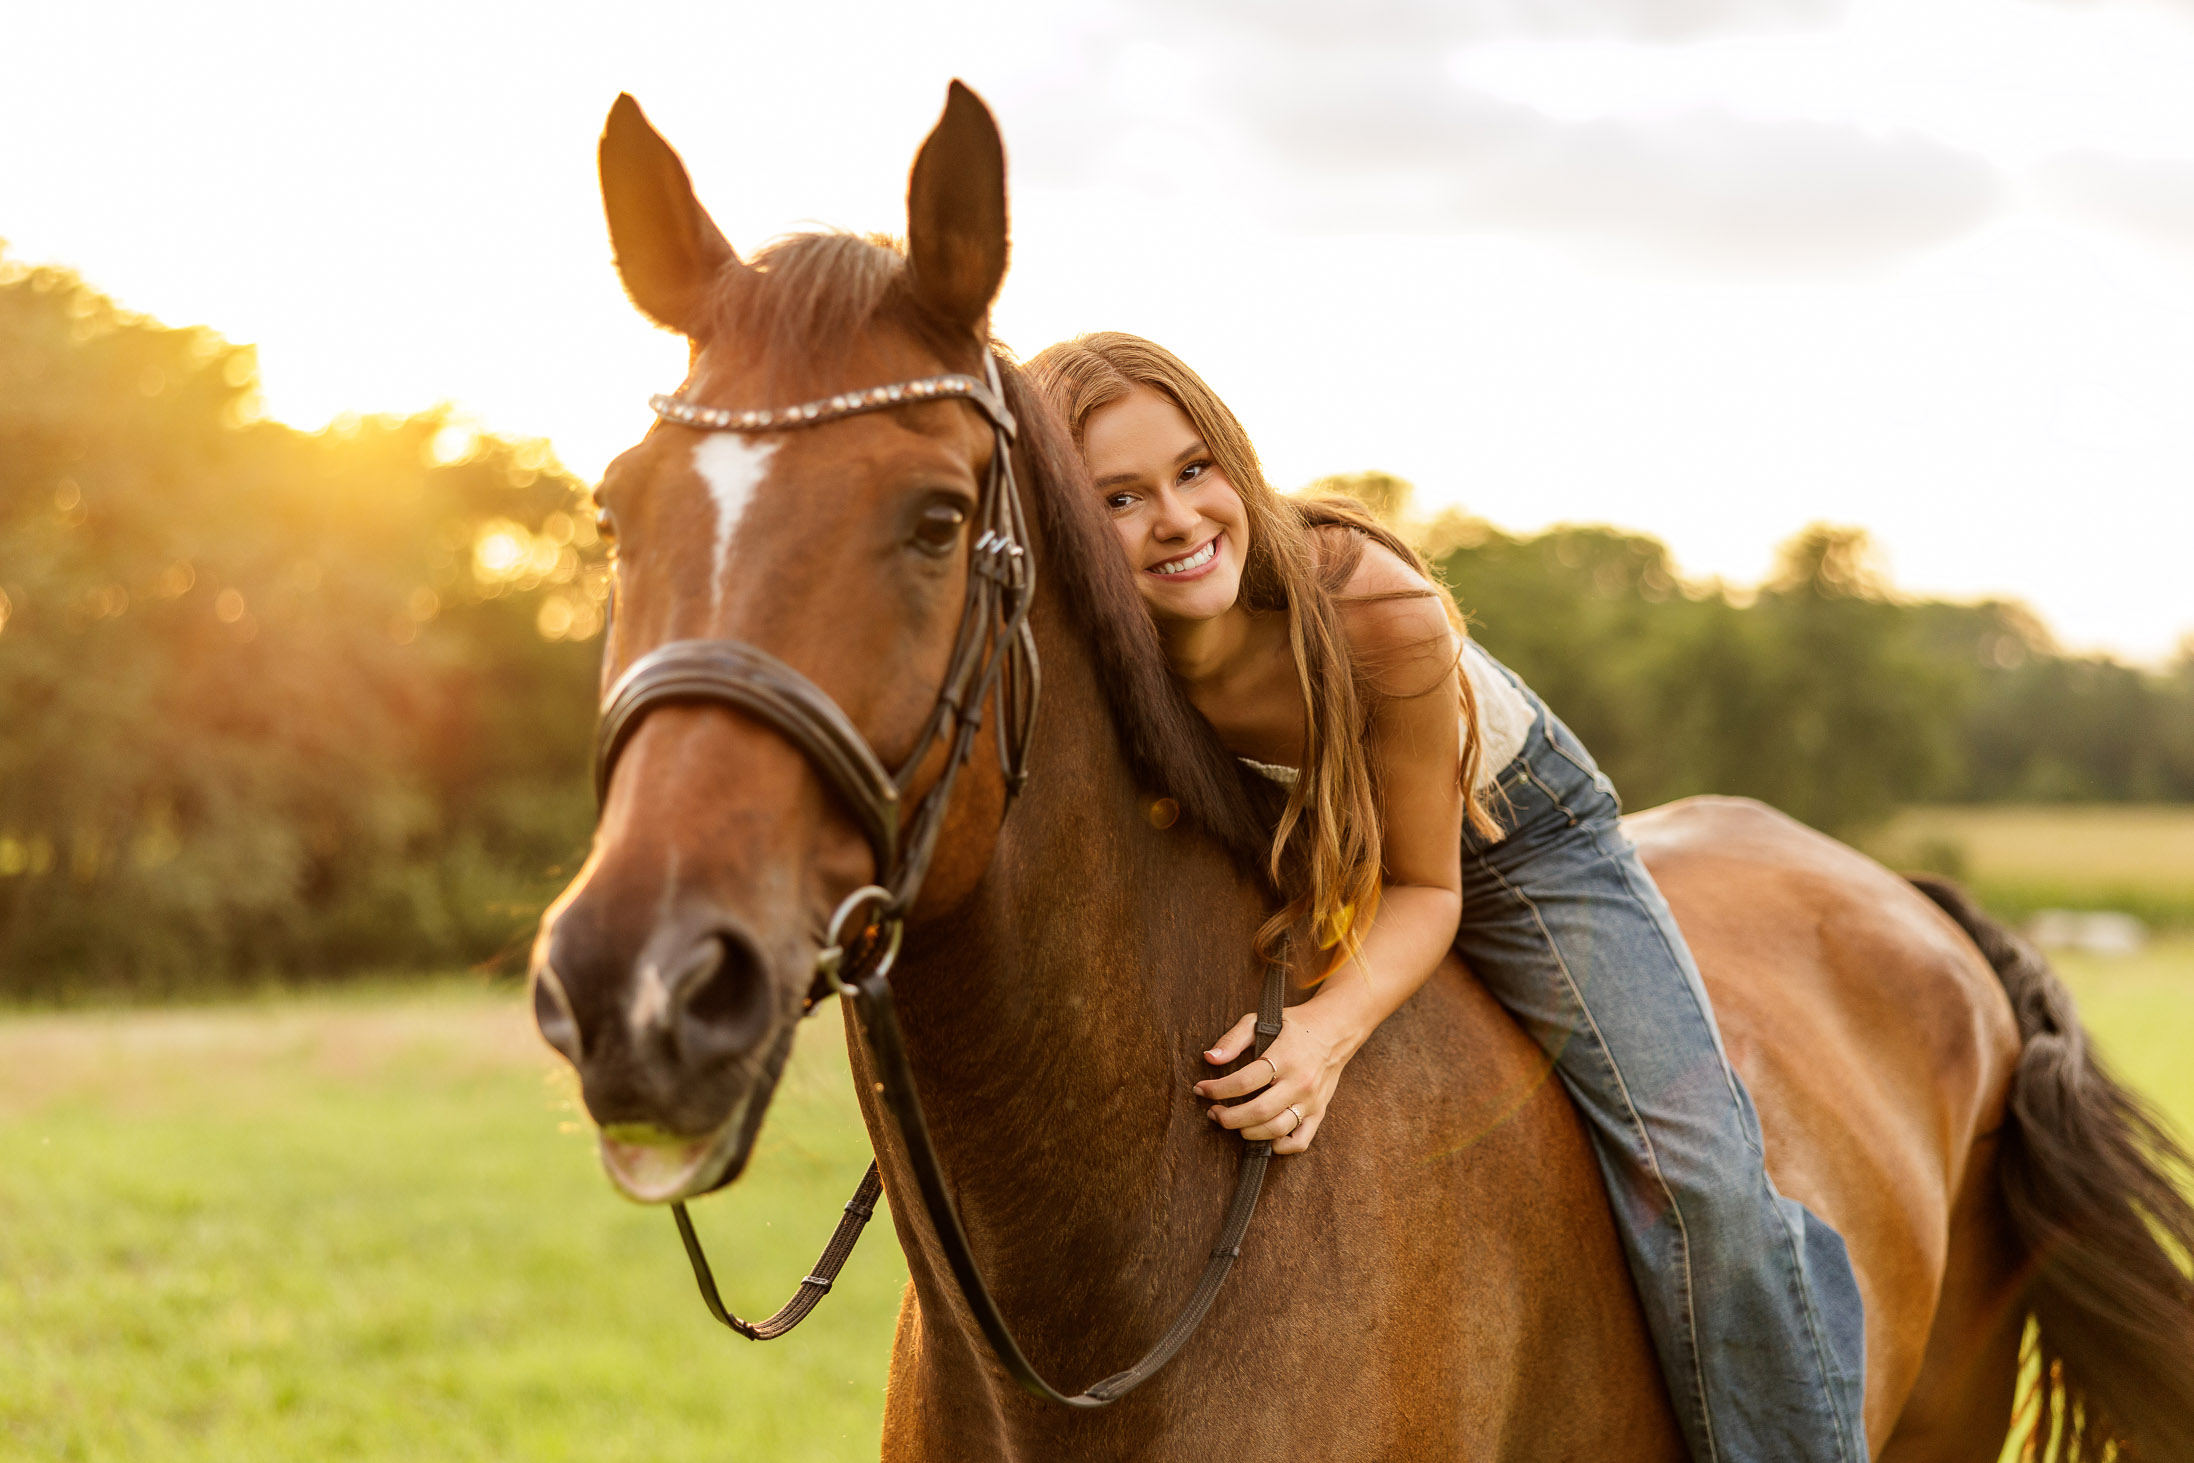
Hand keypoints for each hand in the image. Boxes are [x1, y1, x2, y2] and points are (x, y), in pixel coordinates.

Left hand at [1192, 1011, 1346, 1155]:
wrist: (1336, 1030)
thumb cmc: (1294, 1025)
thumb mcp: (1262, 1020)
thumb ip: (1234, 1039)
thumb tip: (1209, 1059)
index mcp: (1285, 1057)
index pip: (1244, 1081)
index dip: (1217, 1089)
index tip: (1200, 1089)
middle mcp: (1300, 1082)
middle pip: (1258, 1111)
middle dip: (1228, 1117)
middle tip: (1212, 1112)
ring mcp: (1311, 1101)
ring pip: (1276, 1130)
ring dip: (1246, 1132)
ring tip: (1231, 1122)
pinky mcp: (1319, 1113)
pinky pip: (1299, 1142)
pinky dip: (1278, 1147)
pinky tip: (1262, 1135)